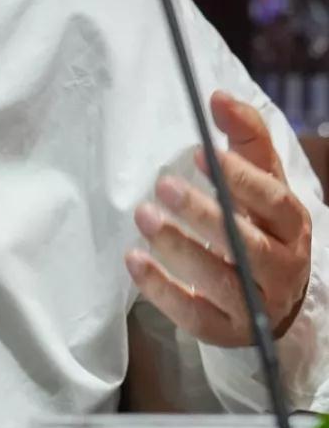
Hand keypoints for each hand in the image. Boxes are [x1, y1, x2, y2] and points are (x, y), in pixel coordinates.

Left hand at [126, 90, 311, 346]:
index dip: (240, 179)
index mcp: (293, 225)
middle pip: (248, 246)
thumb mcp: (263, 180)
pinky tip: (134, 261)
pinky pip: (195, 315)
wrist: (275, 296)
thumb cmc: (262, 224)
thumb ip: (245, 137)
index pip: (273, 202)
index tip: (200, 153)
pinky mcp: (226, 331)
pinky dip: (163, 290)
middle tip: (163, 186)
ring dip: (180, 249)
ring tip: (144, 217)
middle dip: (205, 215)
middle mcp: (283, 268)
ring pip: (222, 282)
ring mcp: (256, 304)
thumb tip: (218, 97)